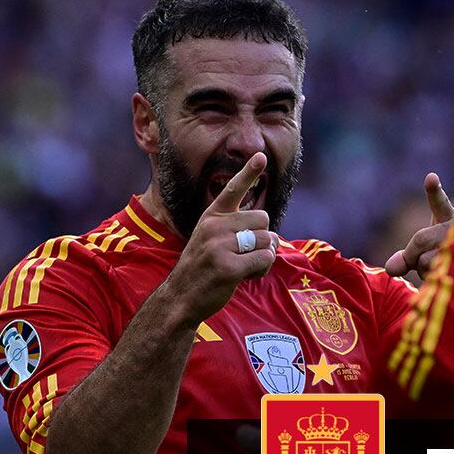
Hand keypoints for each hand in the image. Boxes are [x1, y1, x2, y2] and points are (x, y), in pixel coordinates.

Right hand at [163, 152, 278, 323]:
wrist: (181, 298)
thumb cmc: (204, 269)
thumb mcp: (211, 241)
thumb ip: (235, 230)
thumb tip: (271, 232)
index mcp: (211, 217)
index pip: (233, 189)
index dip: (249, 172)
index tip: (261, 155)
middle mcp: (214, 227)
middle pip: (263, 219)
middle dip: (261, 239)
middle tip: (244, 255)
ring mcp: (220, 246)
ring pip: (266, 240)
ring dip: (262, 257)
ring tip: (242, 267)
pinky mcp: (228, 267)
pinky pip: (265, 259)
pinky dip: (262, 269)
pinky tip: (246, 276)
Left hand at [384, 172, 453, 278]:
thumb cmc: (449, 258)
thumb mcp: (427, 251)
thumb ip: (407, 256)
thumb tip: (390, 269)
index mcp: (450, 217)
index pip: (440, 202)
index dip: (434, 191)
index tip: (431, 178)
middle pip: (420, 240)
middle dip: (413, 255)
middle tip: (422, 259)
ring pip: (426, 262)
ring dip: (425, 272)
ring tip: (441, 269)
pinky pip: (435, 278)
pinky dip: (432, 282)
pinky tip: (445, 280)